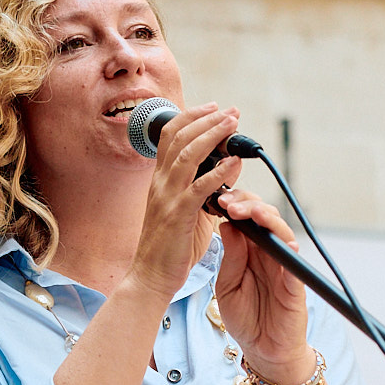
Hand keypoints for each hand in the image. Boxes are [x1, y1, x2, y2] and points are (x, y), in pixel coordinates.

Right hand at [123, 103, 242, 300]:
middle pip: (179, 138)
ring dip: (213, 135)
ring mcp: (167, 198)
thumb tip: (223, 170)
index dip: (191, 117)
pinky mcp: (178, 215)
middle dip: (207, 119)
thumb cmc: (169, 247)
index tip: (213, 107)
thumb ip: (199, 188)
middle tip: (230, 110)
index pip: (169, 136)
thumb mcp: (184, 210)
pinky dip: (218, 172)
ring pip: (188, 155)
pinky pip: (199, 188)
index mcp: (159, 180)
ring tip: (233, 123)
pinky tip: (234, 163)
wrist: (151, 276)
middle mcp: (160, 183)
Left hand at [212, 188, 313, 383]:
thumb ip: (230, 258)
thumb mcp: (227, 285)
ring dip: (267, 220)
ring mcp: (284, 267)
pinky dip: (290, 251)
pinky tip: (282, 242)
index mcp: (250, 251)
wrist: (262, 349)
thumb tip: (228, 225)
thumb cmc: (245, 316)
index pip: (245, 218)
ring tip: (251, 212)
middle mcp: (269, 254)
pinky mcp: (295, 285)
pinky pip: (295, 264)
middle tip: (228, 202)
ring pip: (281, 233)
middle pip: (264, 218)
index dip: (233, 205)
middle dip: (247, 205)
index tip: (215, 199)